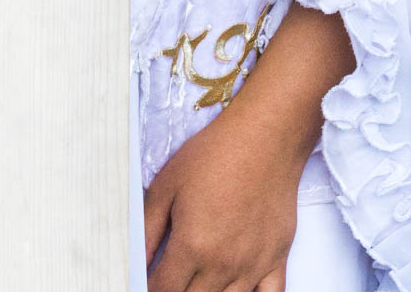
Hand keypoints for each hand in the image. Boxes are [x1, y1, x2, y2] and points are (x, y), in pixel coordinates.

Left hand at [144, 4, 354, 291]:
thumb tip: (134, 262)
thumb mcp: (167, 184)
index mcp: (192, 246)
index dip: (151, 289)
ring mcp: (252, 265)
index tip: (151, 280)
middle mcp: (222, 264)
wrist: (266, 134)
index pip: (163, 291)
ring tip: (200, 279)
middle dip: (178, 291)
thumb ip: (146, 229)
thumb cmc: (216, 152)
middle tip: (175, 276)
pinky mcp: (276, 258)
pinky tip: (234, 290)